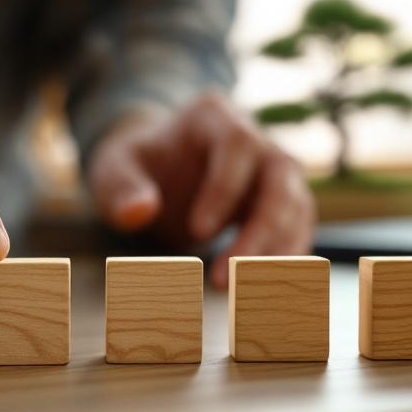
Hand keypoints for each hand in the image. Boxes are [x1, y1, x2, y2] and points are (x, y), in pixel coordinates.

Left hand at [88, 93, 314, 287]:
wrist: (160, 173)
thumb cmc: (139, 166)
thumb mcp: (115, 169)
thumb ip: (122, 188)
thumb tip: (138, 212)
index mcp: (216, 116)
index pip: (238, 144)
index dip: (224, 189)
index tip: (198, 232)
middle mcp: (258, 139)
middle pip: (280, 178)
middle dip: (260, 232)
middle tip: (225, 279)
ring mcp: (276, 172)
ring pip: (296, 208)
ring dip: (275, 255)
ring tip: (242, 295)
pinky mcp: (284, 205)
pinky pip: (296, 232)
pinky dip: (283, 264)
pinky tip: (261, 293)